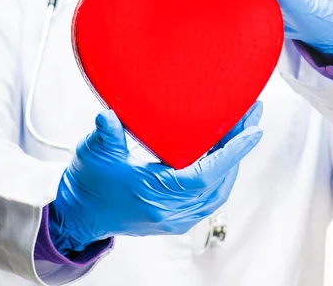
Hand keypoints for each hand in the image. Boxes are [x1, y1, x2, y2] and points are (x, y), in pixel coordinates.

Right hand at [49, 103, 262, 254]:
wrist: (78, 213)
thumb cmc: (89, 184)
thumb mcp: (95, 151)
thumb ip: (107, 131)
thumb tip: (110, 114)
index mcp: (155, 195)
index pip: (206, 174)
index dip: (233, 152)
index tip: (254, 131)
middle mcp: (170, 212)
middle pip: (219, 181)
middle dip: (239, 149)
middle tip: (252, 119)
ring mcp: (174, 218)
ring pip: (217, 192)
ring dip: (232, 163)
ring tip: (242, 133)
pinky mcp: (173, 218)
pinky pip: (208, 199)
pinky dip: (220, 176)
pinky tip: (222, 157)